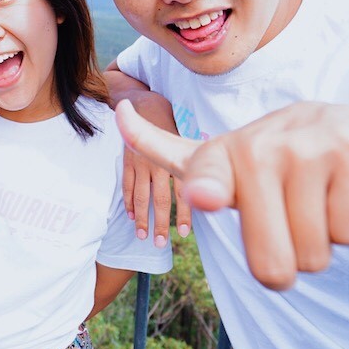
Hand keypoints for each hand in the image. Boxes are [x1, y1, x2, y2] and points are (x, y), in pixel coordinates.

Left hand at [115, 100, 348, 289]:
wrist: (344, 133)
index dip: (208, 190)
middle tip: (285, 223)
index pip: (207, 180)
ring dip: (318, 245)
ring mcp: (308, 147)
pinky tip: (341, 192)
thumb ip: (166, 154)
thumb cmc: (267, 161)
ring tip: (312, 201)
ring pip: (314, 256)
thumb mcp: (214, 160)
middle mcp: (260, 148)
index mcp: (219, 158)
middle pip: (271, 268)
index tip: (205, 194)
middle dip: (283, 265)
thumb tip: (121, 116)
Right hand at [118, 92, 189, 246]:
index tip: (184, 232)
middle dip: (160, 223)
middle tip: (160, 244)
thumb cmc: (174, 126)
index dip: (182, 213)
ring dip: (141, 218)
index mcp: (177, 160)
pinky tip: (130, 216)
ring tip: (142, 235)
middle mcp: (158, 164)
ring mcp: (140, 164)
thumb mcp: (189, 141)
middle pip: (158, 199)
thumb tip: (221, 186)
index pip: (180, 192)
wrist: (147, 104)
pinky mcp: (127, 162)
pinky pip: (126, 185)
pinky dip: (128, 202)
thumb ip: (200, 165)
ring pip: (140, 196)